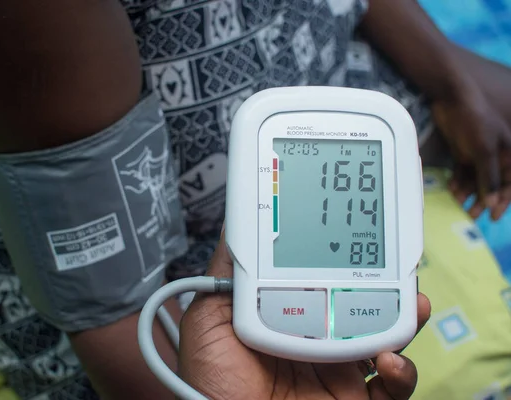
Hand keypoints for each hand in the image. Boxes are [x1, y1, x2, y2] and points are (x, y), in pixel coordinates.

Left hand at [178, 231, 430, 399]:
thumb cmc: (210, 377)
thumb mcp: (209, 315)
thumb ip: (227, 272)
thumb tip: (237, 222)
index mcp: (289, 315)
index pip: (324, 280)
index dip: (343, 260)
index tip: (355, 236)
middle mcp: (318, 338)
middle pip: (363, 303)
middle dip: (386, 282)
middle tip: (396, 265)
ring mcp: (338, 370)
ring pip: (385, 338)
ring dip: (405, 317)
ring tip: (412, 303)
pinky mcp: (354, 399)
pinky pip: (393, 387)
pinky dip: (403, 372)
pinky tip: (389, 360)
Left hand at [431, 79, 510, 219]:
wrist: (452, 100)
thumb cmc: (475, 120)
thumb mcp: (484, 150)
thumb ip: (488, 176)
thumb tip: (492, 202)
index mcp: (509, 155)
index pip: (510, 184)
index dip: (504, 201)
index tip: (494, 217)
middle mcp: (496, 156)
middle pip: (492, 184)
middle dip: (483, 200)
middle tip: (471, 215)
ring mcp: (478, 155)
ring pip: (476, 180)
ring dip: (469, 192)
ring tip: (459, 204)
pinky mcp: (463, 152)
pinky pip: (463, 172)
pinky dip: (458, 182)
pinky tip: (452, 190)